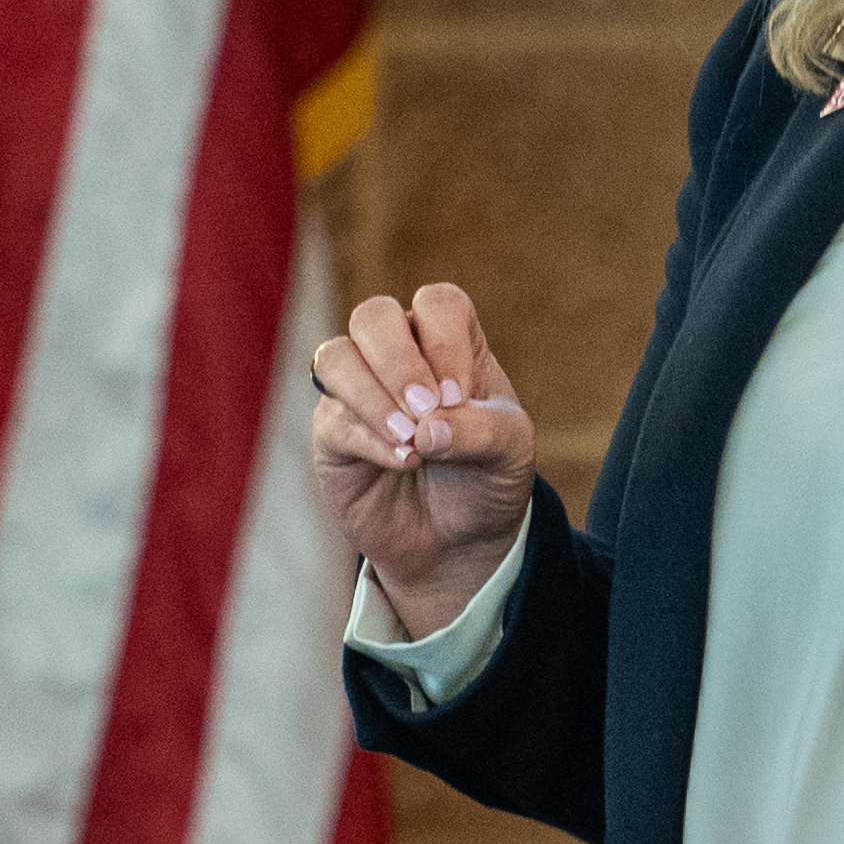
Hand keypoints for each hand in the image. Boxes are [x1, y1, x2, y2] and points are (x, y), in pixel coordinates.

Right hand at [302, 283, 539, 632]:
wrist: (459, 539)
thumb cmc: (487, 477)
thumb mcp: (510, 451)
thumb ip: (480, 430)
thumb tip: (429, 426)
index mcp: (449, 343)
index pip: (438, 304)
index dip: (446, 342)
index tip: (461, 396)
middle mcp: (399, 355)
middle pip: (375, 316)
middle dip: (398, 362)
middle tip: (428, 409)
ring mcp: (359, 390)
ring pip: (336, 357)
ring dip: (373, 396)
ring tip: (411, 439)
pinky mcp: (333, 432)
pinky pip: (333, 417)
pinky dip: (369, 439)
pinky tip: (403, 461)